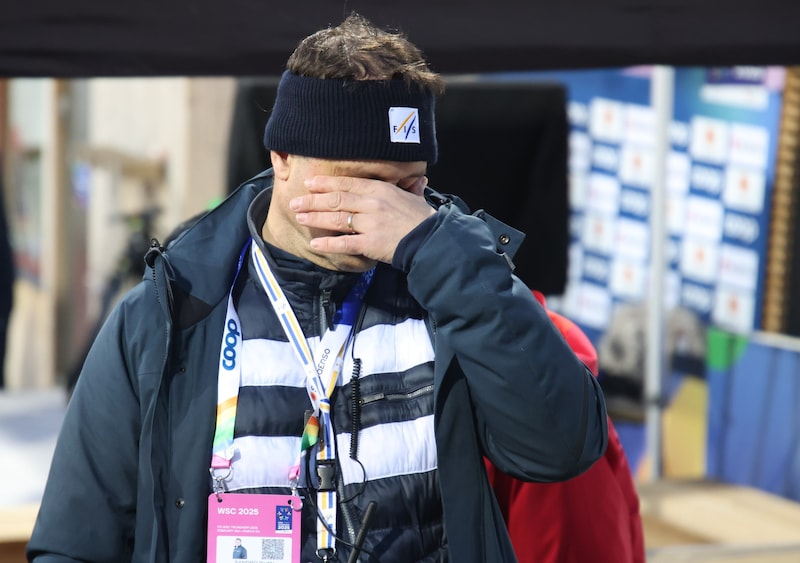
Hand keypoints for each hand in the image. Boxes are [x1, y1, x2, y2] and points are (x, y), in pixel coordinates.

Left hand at [290, 175, 434, 263]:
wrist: (432, 239)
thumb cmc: (424, 218)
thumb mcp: (414, 197)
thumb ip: (410, 187)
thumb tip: (419, 179)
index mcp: (380, 189)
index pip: (347, 183)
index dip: (326, 183)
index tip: (310, 183)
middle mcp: (372, 203)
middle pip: (336, 199)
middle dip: (313, 200)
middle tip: (295, 202)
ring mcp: (370, 223)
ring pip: (336, 219)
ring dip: (315, 218)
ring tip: (299, 217)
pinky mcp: (370, 243)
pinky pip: (344, 243)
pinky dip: (328, 244)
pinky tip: (315, 245)